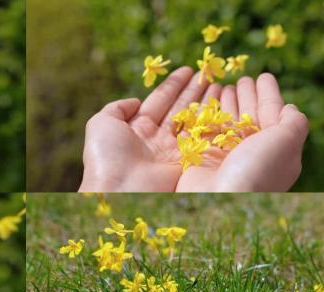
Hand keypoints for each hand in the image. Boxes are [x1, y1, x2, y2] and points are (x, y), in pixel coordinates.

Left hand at [80, 67, 219, 191]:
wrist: (119, 189)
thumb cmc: (106, 156)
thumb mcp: (100, 123)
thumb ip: (117, 107)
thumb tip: (136, 101)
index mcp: (136, 128)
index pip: (159, 100)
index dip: (174, 85)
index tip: (189, 70)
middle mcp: (155, 138)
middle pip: (178, 108)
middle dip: (194, 91)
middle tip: (209, 73)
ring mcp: (171, 150)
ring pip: (192, 121)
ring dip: (206, 102)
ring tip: (220, 84)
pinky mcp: (186, 162)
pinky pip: (201, 138)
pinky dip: (212, 122)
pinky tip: (222, 105)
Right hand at [175, 73, 307, 191]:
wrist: (221, 198)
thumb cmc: (257, 169)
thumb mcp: (287, 142)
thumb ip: (294, 122)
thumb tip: (290, 108)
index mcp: (275, 148)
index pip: (273, 113)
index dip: (269, 93)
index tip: (263, 76)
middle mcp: (251, 151)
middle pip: (249, 116)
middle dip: (247, 96)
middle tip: (242, 78)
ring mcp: (226, 154)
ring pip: (227, 121)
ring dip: (226, 103)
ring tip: (223, 86)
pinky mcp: (203, 156)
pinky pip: (205, 129)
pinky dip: (205, 113)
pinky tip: (205, 101)